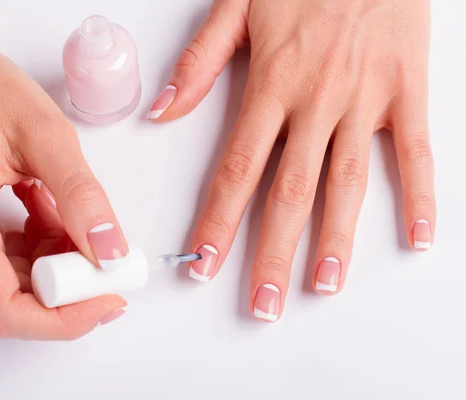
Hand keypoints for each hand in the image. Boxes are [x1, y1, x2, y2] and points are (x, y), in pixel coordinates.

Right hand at [0, 19, 128, 338]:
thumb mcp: (45, 133)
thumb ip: (82, 196)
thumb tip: (111, 251)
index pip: (5, 308)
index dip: (63, 318)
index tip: (108, 295)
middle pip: (12, 300)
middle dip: (70, 287)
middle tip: (108, 255)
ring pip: (13, 282)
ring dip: (57, 261)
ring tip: (75, 215)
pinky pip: (6, 260)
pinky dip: (41, 245)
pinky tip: (51, 209)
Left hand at [149, 0, 434, 320]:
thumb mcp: (236, 4)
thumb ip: (199, 62)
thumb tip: (161, 110)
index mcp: (271, 83)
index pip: (237, 168)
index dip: (219, 221)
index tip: (205, 262)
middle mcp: (316, 100)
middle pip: (289, 191)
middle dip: (272, 252)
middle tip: (262, 303)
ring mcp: (365, 99)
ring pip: (347, 182)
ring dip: (335, 239)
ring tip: (324, 286)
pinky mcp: (407, 90)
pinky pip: (415, 151)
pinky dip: (420, 195)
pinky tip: (417, 237)